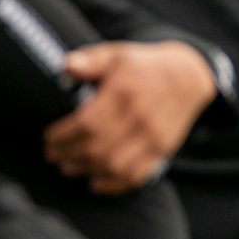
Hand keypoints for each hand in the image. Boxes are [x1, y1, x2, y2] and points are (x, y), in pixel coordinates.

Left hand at [45, 42, 214, 193]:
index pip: (87, 123)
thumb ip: (90, 60)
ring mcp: (153, 136)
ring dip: (87, 170)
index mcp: (124, 93)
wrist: (188, 76)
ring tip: (69, 167)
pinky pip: (137, 174)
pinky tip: (96, 183)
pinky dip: (114, 184)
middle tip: (53, 155)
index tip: (49, 138)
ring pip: (114, 165)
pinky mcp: (163, 149)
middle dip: (68, 155)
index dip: (63, 136)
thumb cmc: (145, 66)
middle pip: (97, 147)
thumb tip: (68, 66)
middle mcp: (140, 117)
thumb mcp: (117, 54)